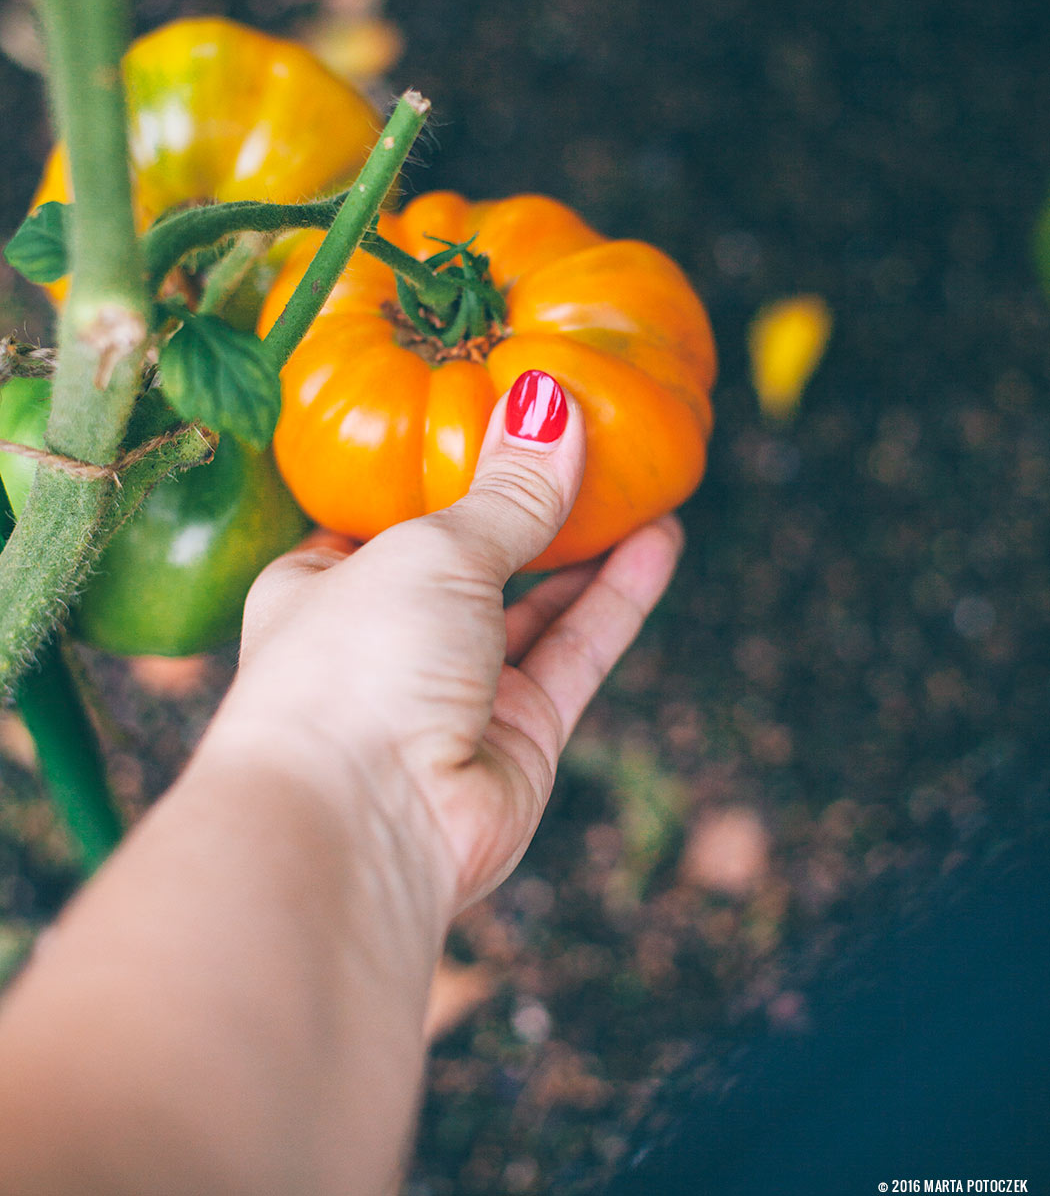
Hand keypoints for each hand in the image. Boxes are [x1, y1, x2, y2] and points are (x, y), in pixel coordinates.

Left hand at [212, 370, 682, 916]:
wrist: (359, 830)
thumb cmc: (356, 666)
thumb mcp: (431, 549)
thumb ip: (506, 489)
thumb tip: (553, 405)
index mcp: (323, 583)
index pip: (388, 513)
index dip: (446, 465)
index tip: (505, 412)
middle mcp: (388, 640)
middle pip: (473, 560)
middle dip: (530, 507)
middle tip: (594, 441)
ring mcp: (454, 694)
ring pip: (535, 606)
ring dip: (589, 547)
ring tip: (645, 478)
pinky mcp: (518, 739)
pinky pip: (576, 651)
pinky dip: (617, 597)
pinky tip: (660, 539)